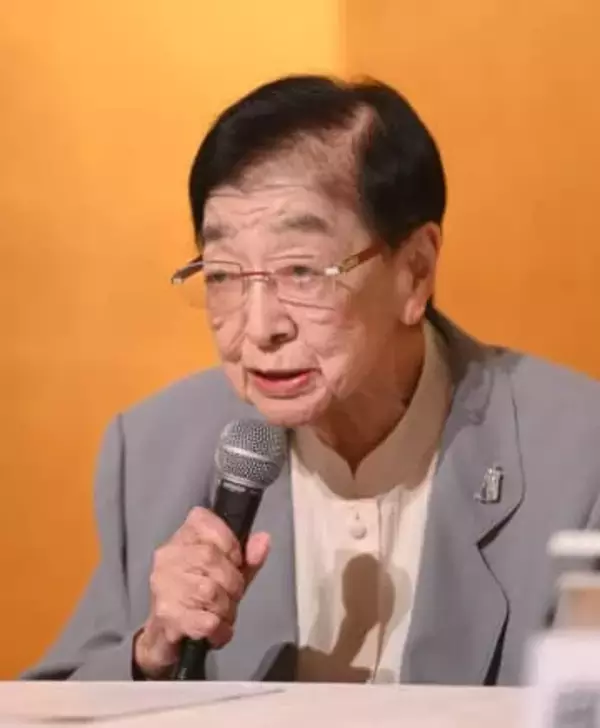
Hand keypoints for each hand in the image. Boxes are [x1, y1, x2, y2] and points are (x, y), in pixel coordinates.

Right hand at [133, 506, 269, 678]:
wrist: (164, 635)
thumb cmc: (199, 597)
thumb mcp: (228, 572)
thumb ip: (248, 557)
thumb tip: (263, 539)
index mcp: (183, 538)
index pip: (205, 520)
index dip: (229, 543)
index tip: (236, 562)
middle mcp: (168, 556)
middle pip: (210, 557)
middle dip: (232, 581)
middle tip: (232, 595)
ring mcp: (164, 585)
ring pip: (210, 591)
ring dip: (226, 609)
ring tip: (223, 614)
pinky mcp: (167, 616)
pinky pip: (206, 620)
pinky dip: (220, 629)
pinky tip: (217, 631)